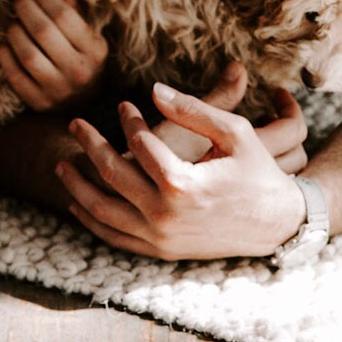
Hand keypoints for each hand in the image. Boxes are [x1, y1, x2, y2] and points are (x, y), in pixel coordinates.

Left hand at [0, 0, 109, 111]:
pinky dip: (6, 57)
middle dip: (25, 8)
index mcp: (95, 49)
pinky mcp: (39, 103)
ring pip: (28, 55)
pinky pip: (16, 77)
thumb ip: (71, 6)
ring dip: (14, 31)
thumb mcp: (87, 33)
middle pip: (43, 31)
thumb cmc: (84, 59)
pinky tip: (3, 44)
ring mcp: (58, 90)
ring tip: (11, 20)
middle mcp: (79, 71)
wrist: (85, 105)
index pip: (64, 15)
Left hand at [56, 83, 305, 260]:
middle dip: (90, 145)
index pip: (140, 144)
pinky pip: (116, 239)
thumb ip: (193, 109)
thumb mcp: (235, 132)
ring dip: (78, 187)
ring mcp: (161, 238)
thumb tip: (154, 89)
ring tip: (63, 163)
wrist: (278, 224)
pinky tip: (78, 204)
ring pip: (103, 212)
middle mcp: (166, 215)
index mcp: (182, 183)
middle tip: (75, 124)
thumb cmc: (258, 172)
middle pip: (112, 175)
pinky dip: (93, 222)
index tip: (123, 104)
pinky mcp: (162, 252)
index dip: (128, 120)